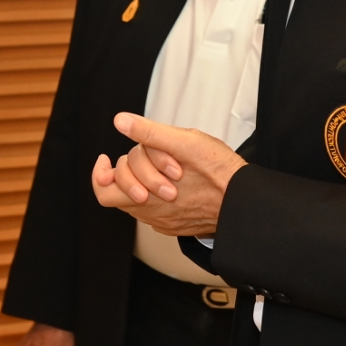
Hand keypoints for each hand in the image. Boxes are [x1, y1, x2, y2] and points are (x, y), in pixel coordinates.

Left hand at [91, 113, 244, 237]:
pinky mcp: (175, 224)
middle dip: (130, 169)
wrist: (244, 201)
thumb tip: (121, 121)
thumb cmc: (219, 171)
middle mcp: (151, 213)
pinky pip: (154, 208)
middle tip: (149, 156)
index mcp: (146, 196)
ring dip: (144, 178)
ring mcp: (162, 220)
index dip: (100, 173)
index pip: (104, 191)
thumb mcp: (184, 142)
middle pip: (119, 193)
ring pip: (137, 199)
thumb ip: (149, 133)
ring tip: (167, 165)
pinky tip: (175, 179)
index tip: (105, 158)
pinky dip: (157, 191)